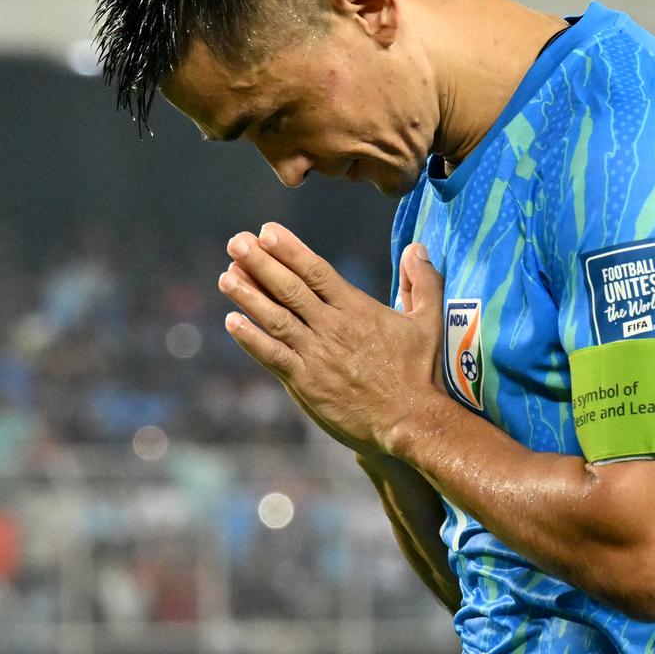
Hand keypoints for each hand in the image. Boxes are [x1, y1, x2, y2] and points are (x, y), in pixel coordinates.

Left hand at [217, 222, 448, 456]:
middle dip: (260, 263)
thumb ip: (422, 282)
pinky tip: (231, 323)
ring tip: (225, 275)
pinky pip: (273, 356)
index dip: (289, 250)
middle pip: (290, 288)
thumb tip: (417, 248)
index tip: (266, 232)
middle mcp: (332, 328)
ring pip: (276, 319)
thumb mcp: (428, 322)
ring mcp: (316, 355)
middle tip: (235, 241)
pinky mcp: (306, 383)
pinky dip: (250, 339)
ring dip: (248, 296)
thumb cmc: (419, 373)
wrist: (409, 421)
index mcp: (357, 309)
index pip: (316, 272)